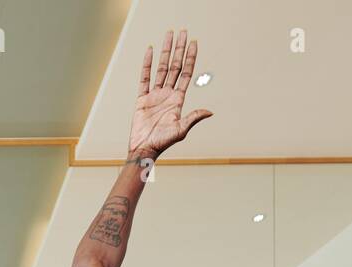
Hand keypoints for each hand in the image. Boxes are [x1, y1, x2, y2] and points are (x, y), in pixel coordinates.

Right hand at [128, 29, 212, 160]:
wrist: (144, 149)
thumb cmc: (162, 142)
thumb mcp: (181, 130)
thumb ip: (193, 117)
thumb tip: (210, 111)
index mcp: (178, 100)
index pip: (186, 73)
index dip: (190, 57)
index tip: (193, 43)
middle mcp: (168, 94)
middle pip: (174, 66)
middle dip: (179, 49)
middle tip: (182, 32)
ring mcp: (155, 95)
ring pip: (161, 68)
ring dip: (164, 51)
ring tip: (168, 36)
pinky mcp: (142, 99)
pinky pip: (145, 78)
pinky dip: (147, 64)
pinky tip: (150, 51)